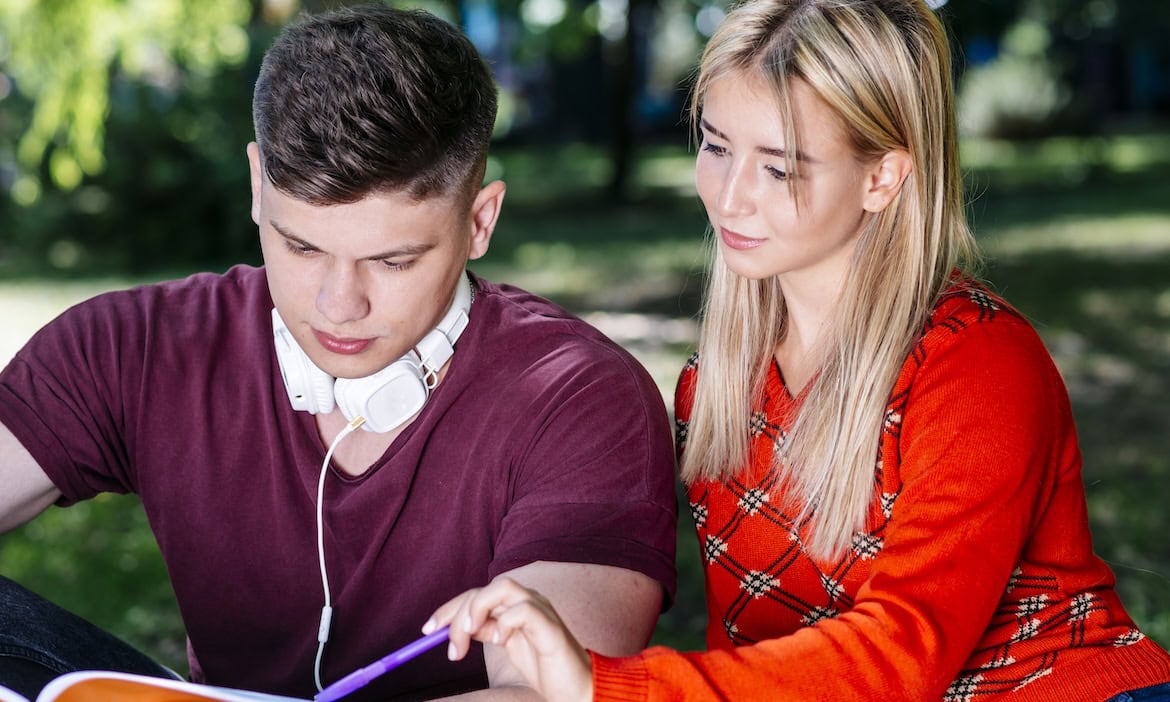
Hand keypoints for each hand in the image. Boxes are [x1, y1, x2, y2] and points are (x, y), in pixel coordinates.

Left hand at [425, 577, 593, 701]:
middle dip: (459, 613)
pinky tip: (500, 642)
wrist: (576, 688)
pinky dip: (505, 623)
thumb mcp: (506, 644)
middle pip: (486, 589)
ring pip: (504, 587)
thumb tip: (457, 627)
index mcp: (516, 604)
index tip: (428, 630)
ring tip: (469, 636)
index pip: (477, 594)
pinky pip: (524, 610)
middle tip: (450, 647)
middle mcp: (529, 600)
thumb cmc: (544, 666)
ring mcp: (542, 610)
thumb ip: (487, 629)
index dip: (449, 608)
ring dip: (477, 609)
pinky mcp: (551, 627)